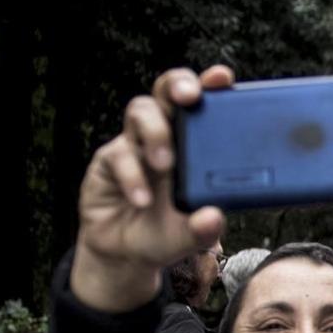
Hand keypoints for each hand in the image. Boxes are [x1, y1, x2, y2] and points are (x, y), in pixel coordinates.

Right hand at [70, 65, 234, 310]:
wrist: (124, 255)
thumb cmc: (164, 233)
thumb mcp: (189, 236)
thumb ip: (204, 229)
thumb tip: (214, 218)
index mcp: (194, 145)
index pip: (204, 106)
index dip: (211, 85)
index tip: (223, 78)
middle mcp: (165, 136)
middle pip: (168, 90)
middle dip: (179, 85)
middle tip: (189, 98)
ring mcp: (135, 144)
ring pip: (141, 110)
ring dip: (155, 132)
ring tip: (165, 164)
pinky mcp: (109, 160)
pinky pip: (118, 154)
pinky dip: (132, 175)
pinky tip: (141, 199)